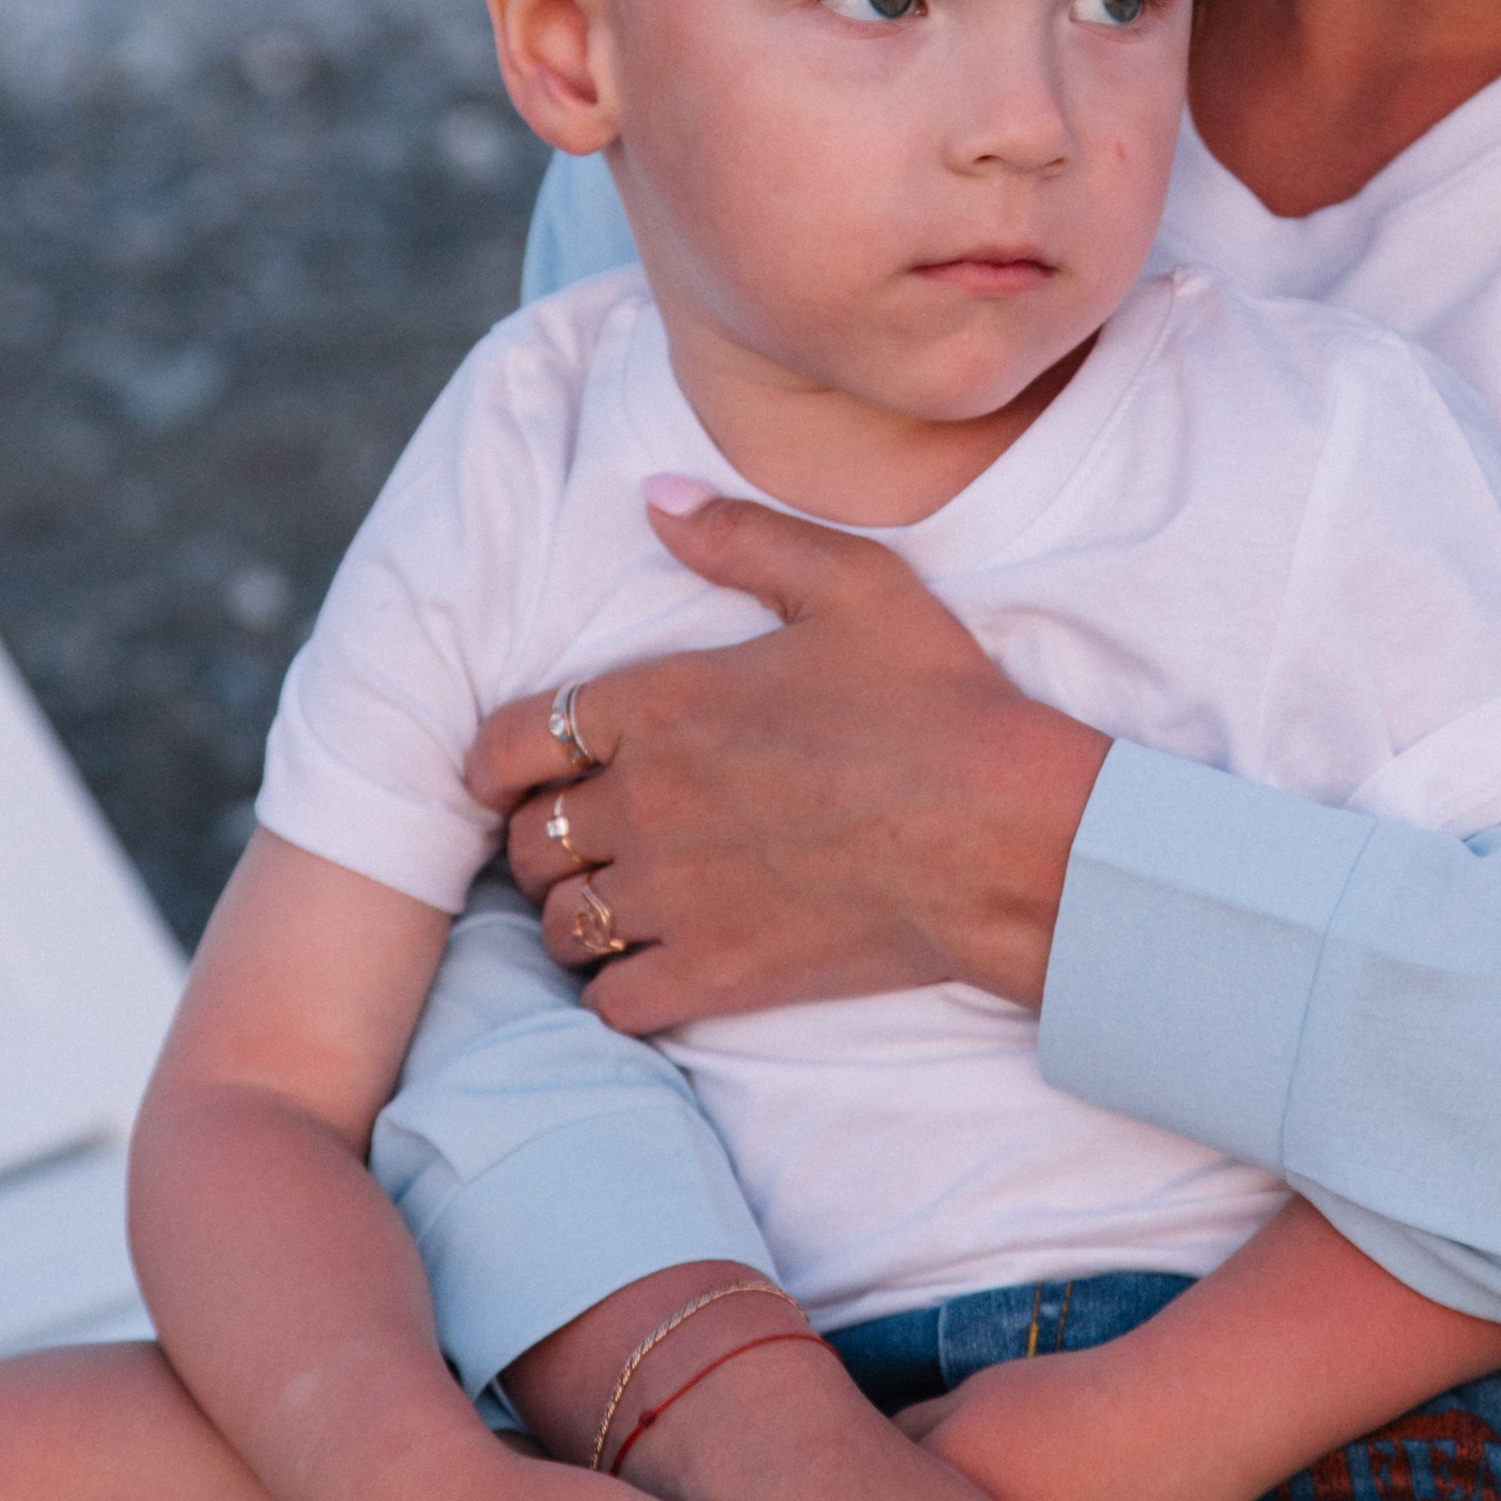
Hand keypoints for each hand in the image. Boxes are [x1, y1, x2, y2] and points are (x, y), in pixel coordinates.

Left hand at [462, 487, 1108, 1022]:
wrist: (1004, 834)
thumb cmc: (937, 704)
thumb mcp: (851, 583)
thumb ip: (741, 538)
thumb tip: (655, 497)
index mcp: (659, 703)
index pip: (509, 741)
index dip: (496, 762)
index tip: (510, 776)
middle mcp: (646, 802)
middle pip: (528, 839)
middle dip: (543, 838)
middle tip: (584, 840)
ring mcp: (673, 896)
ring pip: (561, 923)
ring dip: (576, 914)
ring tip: (615, 906)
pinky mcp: (715, 974)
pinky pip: (612, 1003)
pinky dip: (618, 990)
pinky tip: (654, 970)